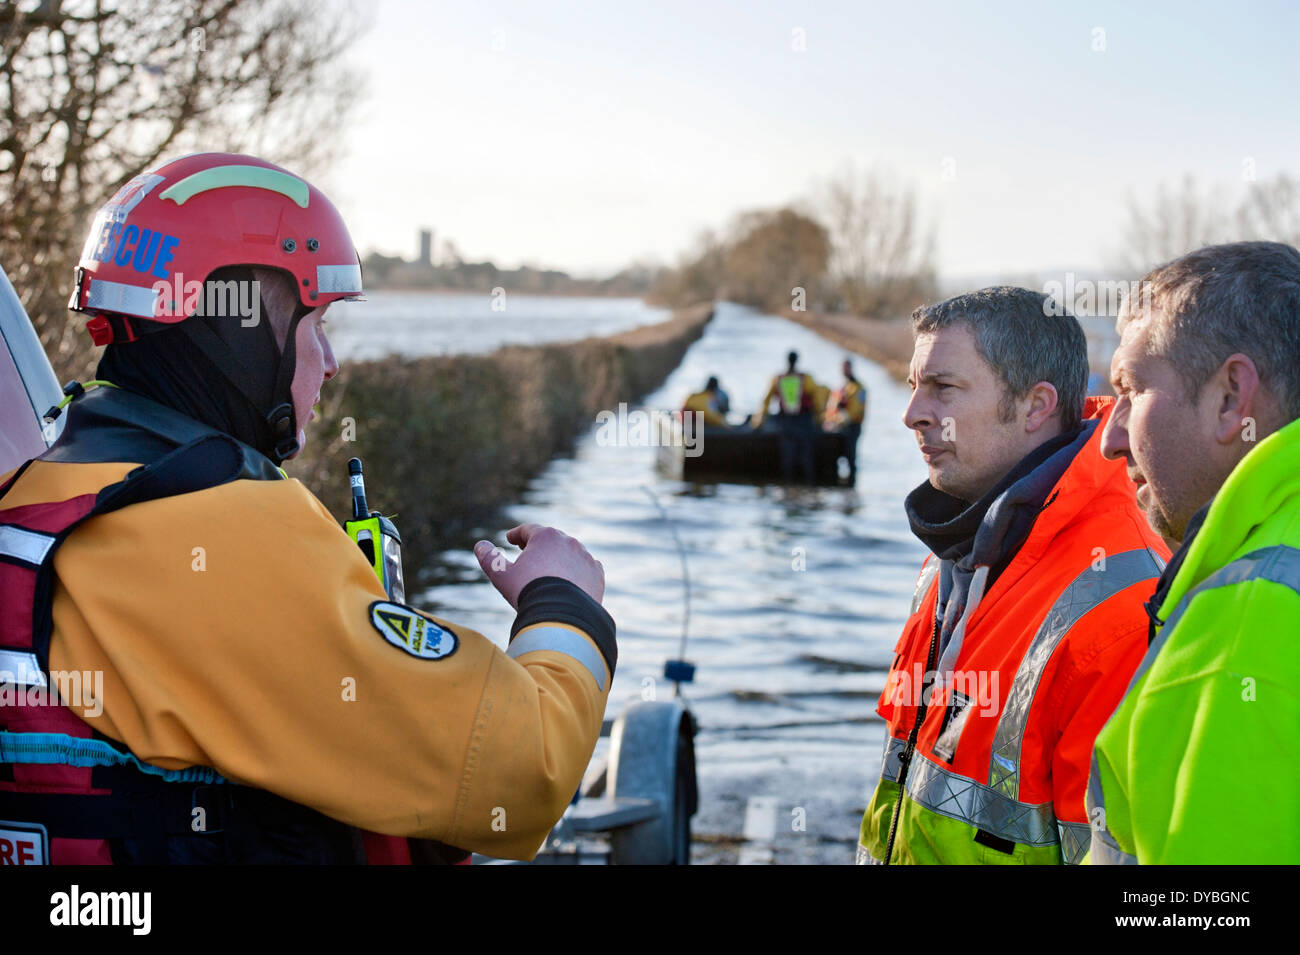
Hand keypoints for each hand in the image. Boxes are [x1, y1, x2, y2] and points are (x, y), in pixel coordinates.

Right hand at [474, 523, 604, 608]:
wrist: (563, 616)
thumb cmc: (529, 593)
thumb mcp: (502, 576)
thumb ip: (489, 559)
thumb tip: (480, 546)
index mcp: (545, 537)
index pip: (528, 529)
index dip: (517, 534)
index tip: (510, 538)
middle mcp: (568, 542)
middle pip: (551, 538)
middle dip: (539, 543)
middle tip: (528, 550)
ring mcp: (585, 557)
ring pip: (570, 553)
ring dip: (559, 557)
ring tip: (550, 568)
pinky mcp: (597, 574)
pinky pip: (586, 568)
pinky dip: (577, 571)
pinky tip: (571, 579)